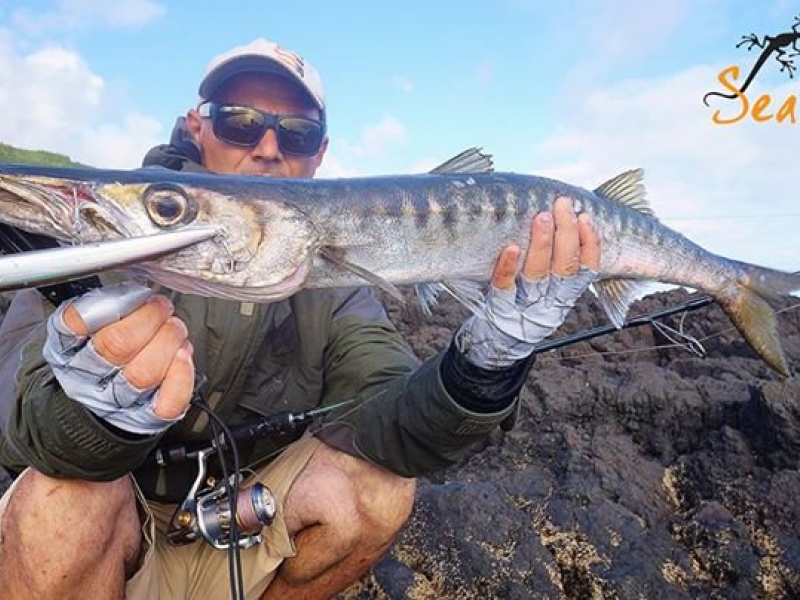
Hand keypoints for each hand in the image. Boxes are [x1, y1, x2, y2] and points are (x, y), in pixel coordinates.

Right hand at [42, 282, 195, 434]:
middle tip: (162, 308)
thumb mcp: (88, 328)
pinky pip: (167, 402)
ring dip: (169, 342)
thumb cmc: (100, 358)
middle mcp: (86, 377)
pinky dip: (181, 376)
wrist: (99, 407)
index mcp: (65, 349)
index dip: (114, 302)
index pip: (77, 322)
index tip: (135, 295)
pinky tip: (183, 357)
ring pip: (144, 372)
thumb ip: (108, 307)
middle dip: (150, 318)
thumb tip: (139, 293)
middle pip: (117, 345)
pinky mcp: (145, 418)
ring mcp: (115, 401)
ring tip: (175, 329)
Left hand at [456, 197, 600, 367]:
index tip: (587, 217)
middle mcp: (551, 304)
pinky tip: (511, 248)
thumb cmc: (524, 306)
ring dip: (542, 244)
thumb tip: (571, 221)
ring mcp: (526, 307)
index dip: (591, 244)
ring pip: (538, 274)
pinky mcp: (500, 310)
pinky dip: (508, 267)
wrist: (497, 346)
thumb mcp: (550, 294)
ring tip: (542, 216)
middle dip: (566, 233)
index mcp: (567, 297)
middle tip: (563, 204)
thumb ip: (561, 266)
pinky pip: (504, 287)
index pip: (588, 270)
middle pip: (565, 267)